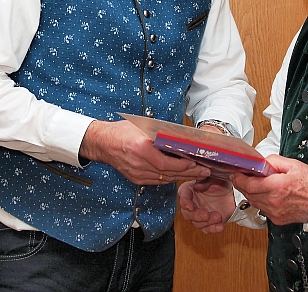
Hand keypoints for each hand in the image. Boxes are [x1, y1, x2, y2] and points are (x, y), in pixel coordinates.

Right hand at [80, 120, 210, 184]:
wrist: (103, 143)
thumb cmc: (122, 131)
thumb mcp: (143, 126)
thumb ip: (161, 133)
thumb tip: (182, 137)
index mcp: (141, 149)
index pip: (167, 164)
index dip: (184, 167)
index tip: (197, 164)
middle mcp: (139, 164)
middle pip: (168, 174)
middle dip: (189, 174)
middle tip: (204, 172)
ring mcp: (137, 174)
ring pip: (164, 179)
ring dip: (182, 178)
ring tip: (197, 175)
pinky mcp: (136, 178)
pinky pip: (157, 181)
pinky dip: (170, 178)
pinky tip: (180, 175)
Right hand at [178, 177, 234, 233]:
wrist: (234, 194)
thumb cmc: (221, 183)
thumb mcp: (214, 178)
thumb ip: (204, 181)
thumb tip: (196, 186)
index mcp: (190, 190)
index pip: (183, 196)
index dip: (185, 202)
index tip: (190, 207)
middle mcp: (192, 203)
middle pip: (187, 213)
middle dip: (196, 216)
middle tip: (206, 215)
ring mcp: (199, 214)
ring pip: (197, 223)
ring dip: (207, 222)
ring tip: (218, 216)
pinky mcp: (208, 222)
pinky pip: (207, 229)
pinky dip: (213, 229)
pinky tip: (220, 226)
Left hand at [230, 154, 307, 225]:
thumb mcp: (293, 165)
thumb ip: (273, 161)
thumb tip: (260, 162)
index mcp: (277, 186)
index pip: (248, 184)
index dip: (238, 178)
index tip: (235, 173)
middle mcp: (274, 201)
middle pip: (248, 193)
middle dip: (242, 184)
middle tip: (242, 176)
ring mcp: (275, 212)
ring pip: (253, 202)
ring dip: (251, 192)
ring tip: (255, 183)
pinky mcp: (277, 219)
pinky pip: (262, 209)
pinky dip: (260, 201)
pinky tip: (266, 194)